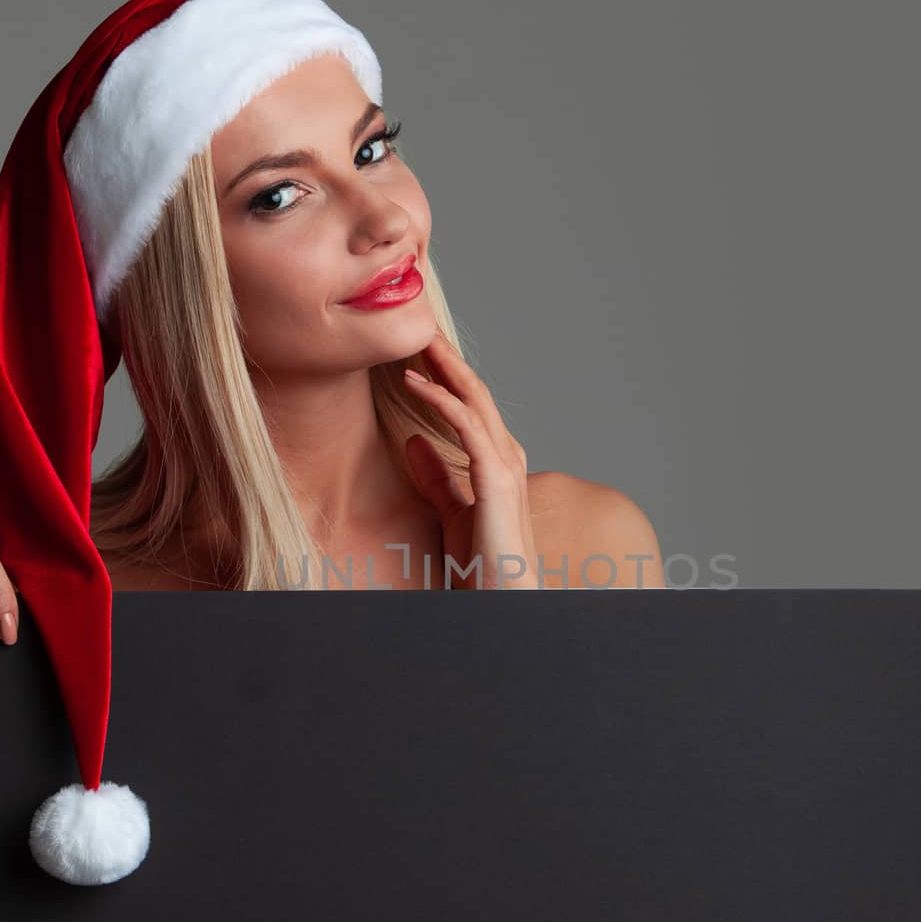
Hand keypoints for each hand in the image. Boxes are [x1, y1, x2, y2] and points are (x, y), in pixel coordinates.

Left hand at [402, 333, 539, 588]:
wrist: (505, 598)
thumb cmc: (483, 565)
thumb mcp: (451, 513)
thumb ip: (436, 477)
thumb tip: (414, 441)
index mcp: (497, 462)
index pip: (470, 405)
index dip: (445, 373)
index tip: (417, 348)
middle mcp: (507, 455)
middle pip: (474, 391)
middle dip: (445, 356)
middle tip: (417, 323)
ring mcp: (504, 464)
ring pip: (473, 398)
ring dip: (442, 365)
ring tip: (414, 337)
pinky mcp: (495, 478)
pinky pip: (466, 425)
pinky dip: (439, 398)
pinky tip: (413, 381)